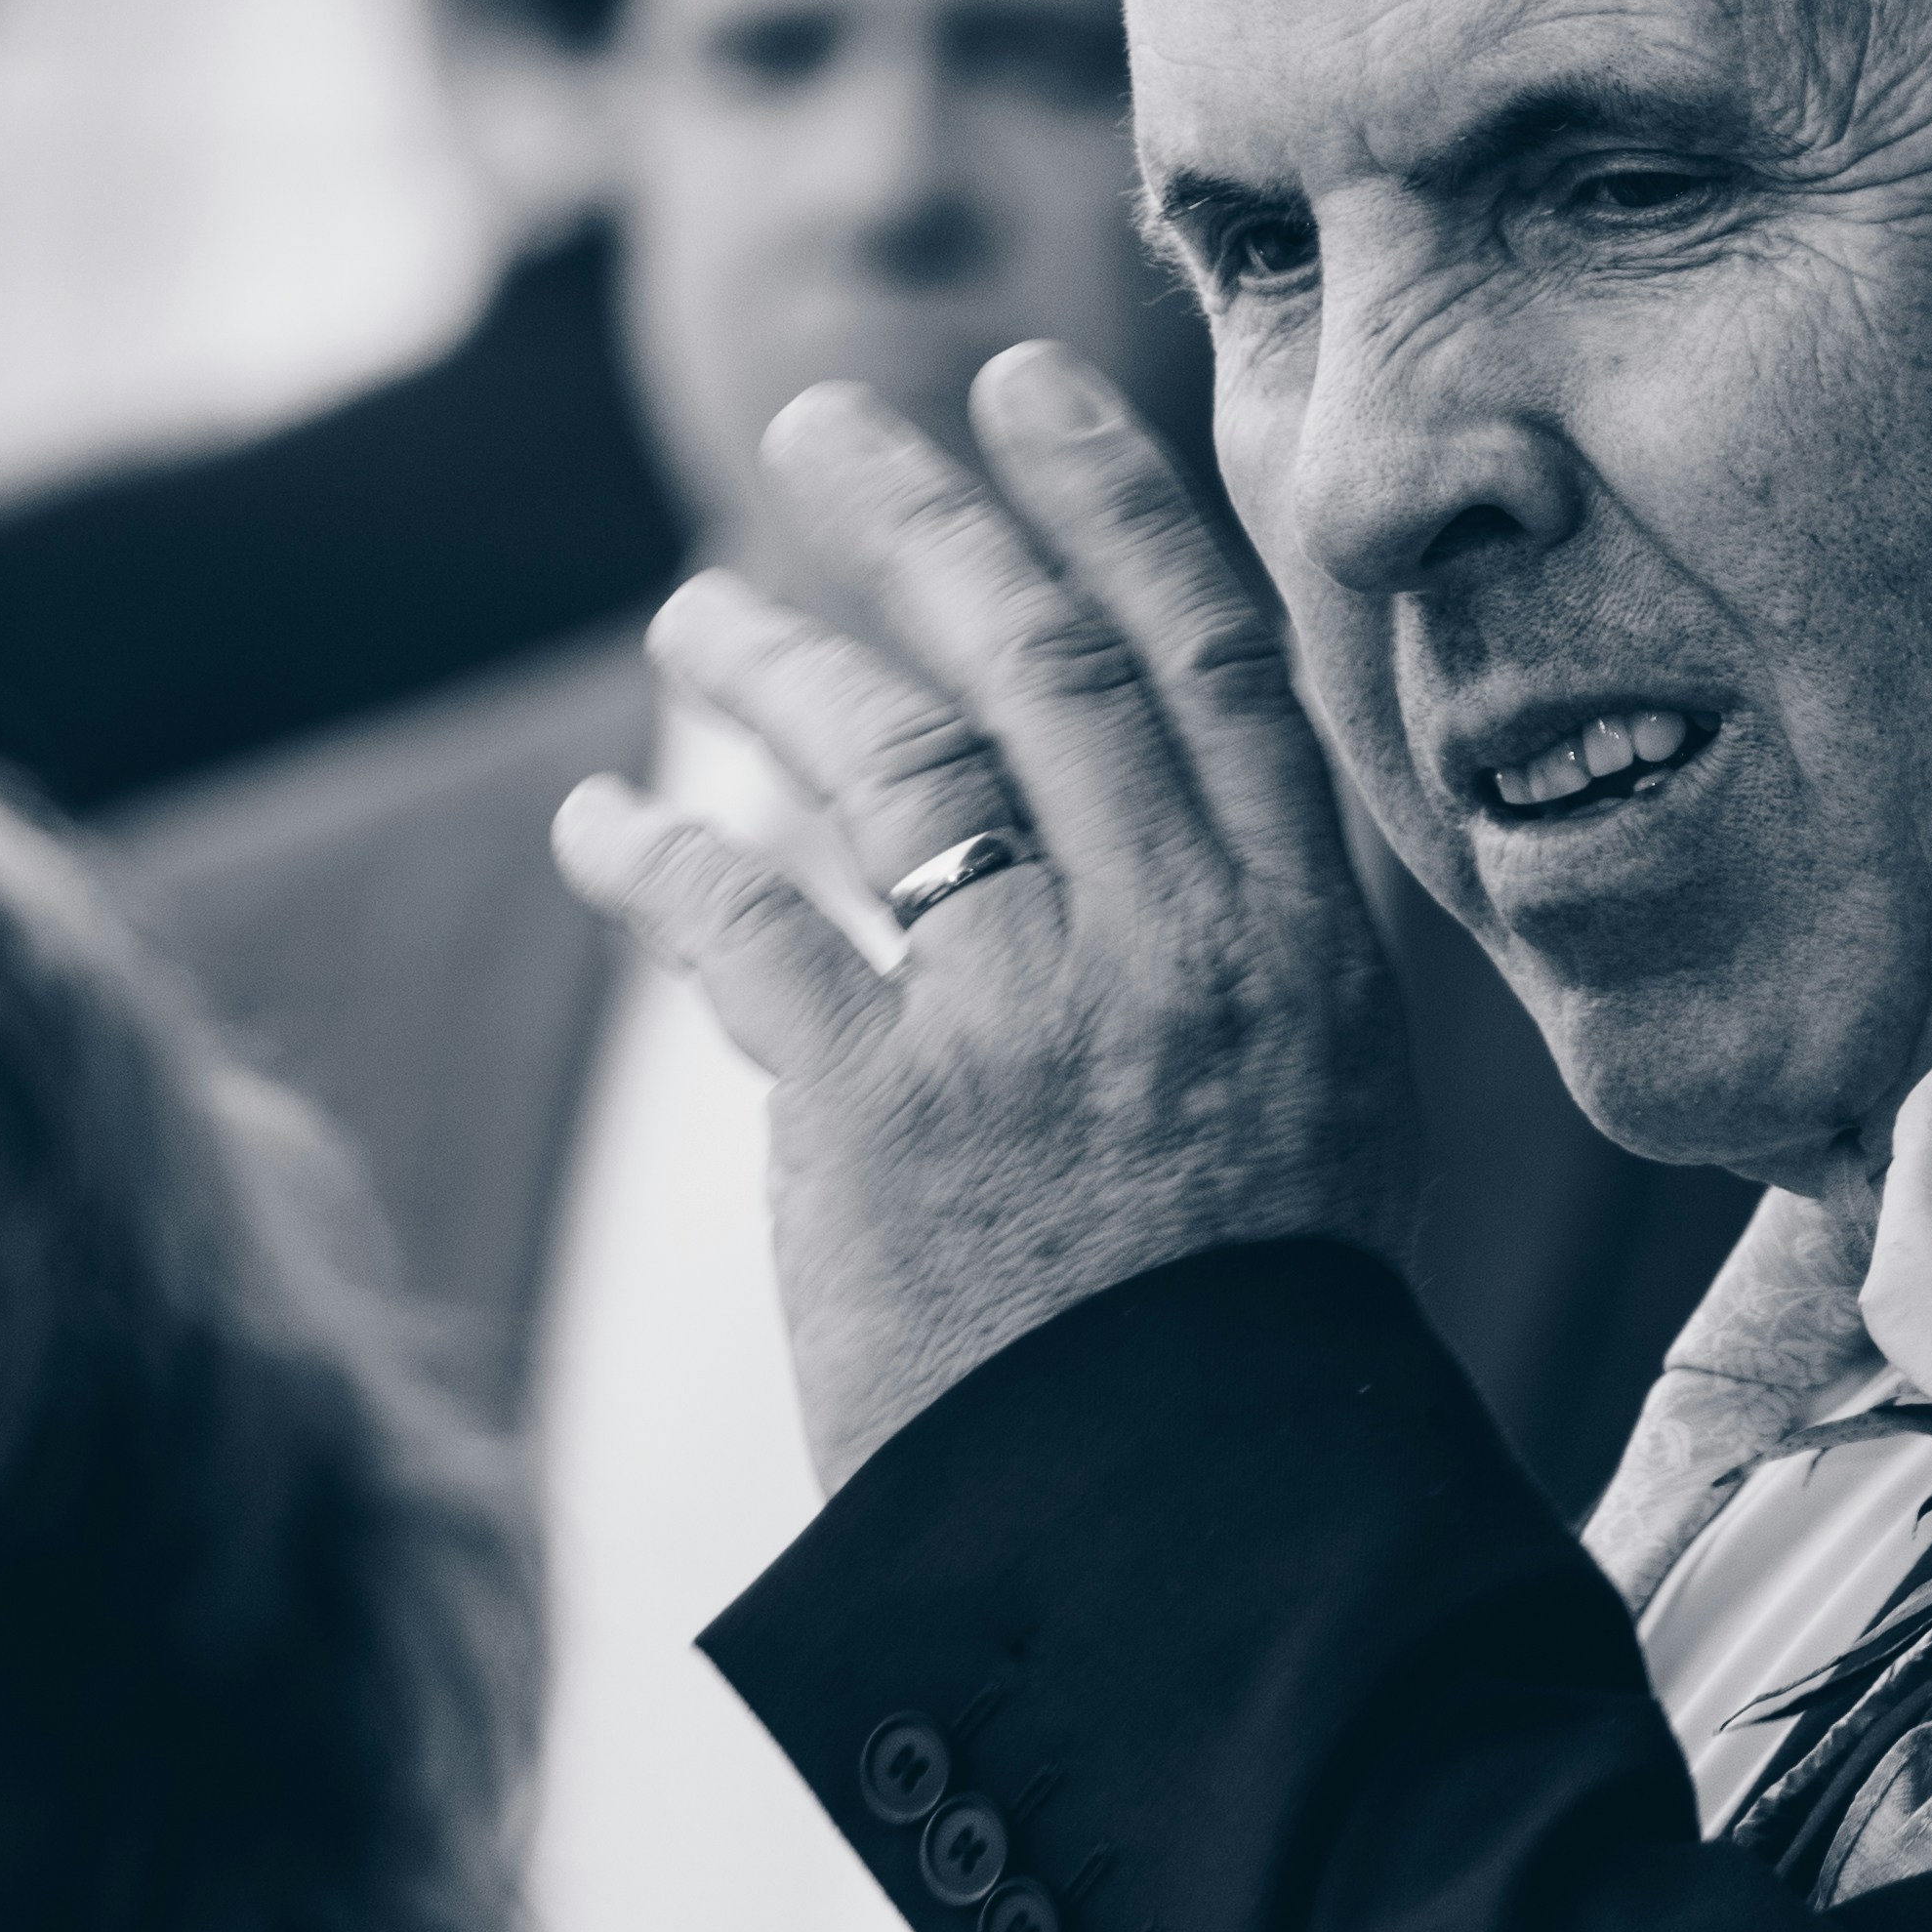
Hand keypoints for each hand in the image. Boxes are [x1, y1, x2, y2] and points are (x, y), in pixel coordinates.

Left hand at [553, 343, 1416, 1489]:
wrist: (1197, 1547)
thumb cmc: (1253, 1353)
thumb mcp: (1326, 1116)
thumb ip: (1247, 953)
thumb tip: (1168, 821)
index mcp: (1298, 936)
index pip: (1207, 656)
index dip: (1110, 502)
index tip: (1028, 384)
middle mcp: (1175, 944)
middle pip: (1038, 663)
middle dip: (921, 516)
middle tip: (819, 420)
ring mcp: (1031, 1019)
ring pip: (889, 764)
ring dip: (772, 664)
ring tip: (695, 613)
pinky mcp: (885, 1112)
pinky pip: (745, 924)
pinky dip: (658, 856)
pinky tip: (606, 821)